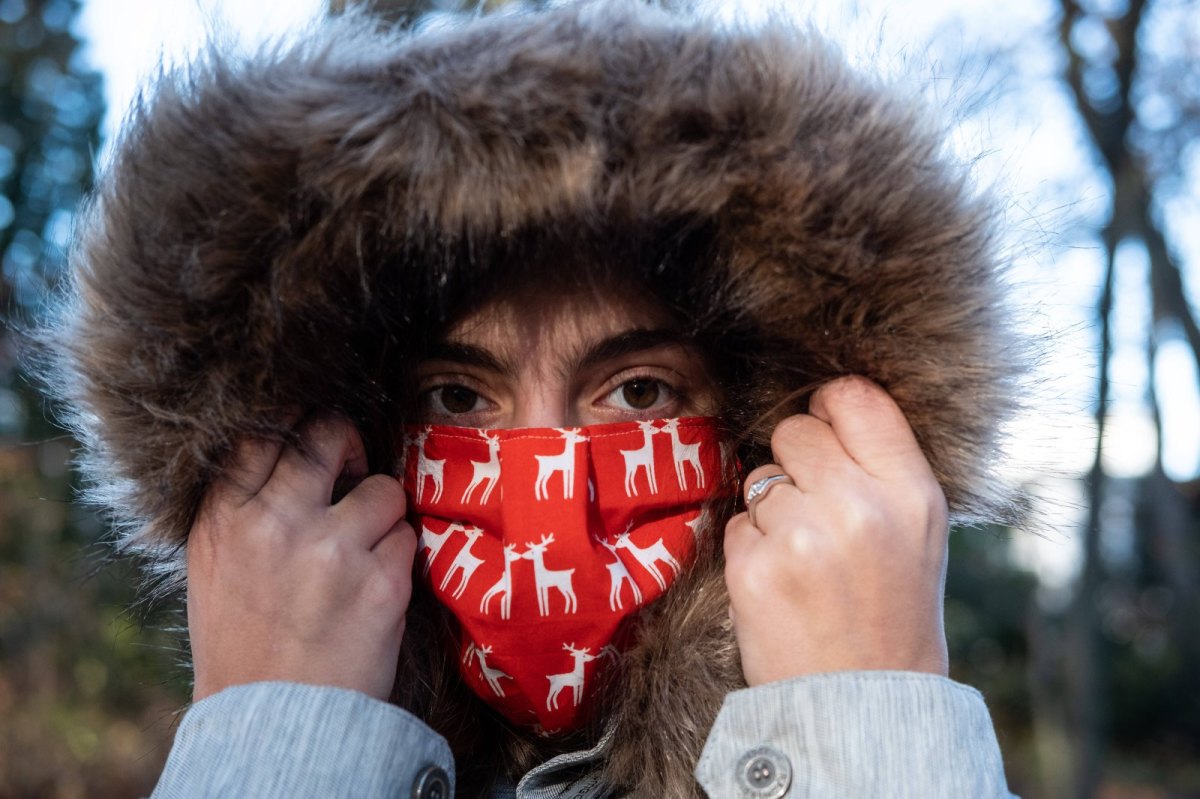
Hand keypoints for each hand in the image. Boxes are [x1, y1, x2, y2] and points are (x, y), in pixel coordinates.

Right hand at [186, 417, 416, 701]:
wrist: (272, 723)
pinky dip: (398, 560)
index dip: (300, 425)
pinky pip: (407, 539)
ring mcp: (331, 550)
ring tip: (360, 554)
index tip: (315, 441)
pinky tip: (373, 591)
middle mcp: (275, 523)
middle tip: (353, 469)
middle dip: (349, 445)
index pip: (265, 432)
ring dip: (382, 515)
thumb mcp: (215, 565)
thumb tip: (295, 449)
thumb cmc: (244, 643)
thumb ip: (245, 506)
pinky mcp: (381, 583)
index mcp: (224, 517)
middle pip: (329, 435)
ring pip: (384, 489)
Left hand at [724, 376, 949, 686]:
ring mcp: (802, 537)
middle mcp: (859, 506)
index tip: (823, 426)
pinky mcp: (753, 569)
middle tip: (816, 512)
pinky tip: (782, 584)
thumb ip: (883, 466)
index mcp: (910, 492)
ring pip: (759, 479)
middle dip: (795, 463)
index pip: (856, 398)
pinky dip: (750, 549)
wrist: (865, 703)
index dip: (829, 406)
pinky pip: (736, 524)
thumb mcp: (920, 532)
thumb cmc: (892, 611)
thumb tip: (828, 403)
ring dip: (772, 511)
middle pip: (795, 431)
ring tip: (805, 560)